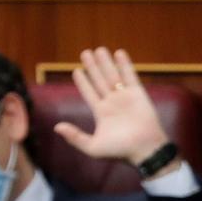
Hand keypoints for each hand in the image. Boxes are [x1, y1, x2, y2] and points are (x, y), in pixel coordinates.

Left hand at [54, 47, 172, 167]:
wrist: (144, 149)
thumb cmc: (120, 150)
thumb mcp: (93, 147)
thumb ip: (75, 137)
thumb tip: (57, 127)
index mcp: (101, 113)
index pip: (89, 93)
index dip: (83, 82)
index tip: (76, 70)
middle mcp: (112, 103)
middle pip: (99, 80)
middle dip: (92, 67)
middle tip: (85, 53)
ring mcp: (125, 97)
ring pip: (112, 75)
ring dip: (105, 62)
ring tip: (99, 49)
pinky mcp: (138, 93)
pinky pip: (130, 75)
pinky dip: (125, 64)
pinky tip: (119, 53)